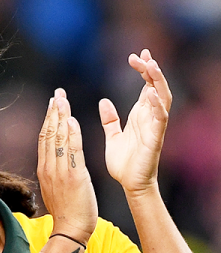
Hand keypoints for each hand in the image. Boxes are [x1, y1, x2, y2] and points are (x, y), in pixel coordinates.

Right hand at [37, 88, 97, 244]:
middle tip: (57, 94)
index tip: (53, 104)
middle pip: (49, 134)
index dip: (48, 119)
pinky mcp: (74, 177)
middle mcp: (49, 168)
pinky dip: (71, 135)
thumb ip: (55, 172)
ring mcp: (60, 172)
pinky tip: (72, 121)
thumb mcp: (56, 188)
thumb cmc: (68, 211)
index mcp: (45, 170)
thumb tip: (54, 161)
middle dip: (53, 112)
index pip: (45, 139)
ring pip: (58, 140)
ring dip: (60, 117)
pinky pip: (72, 152)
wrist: (71, 230)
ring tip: (62, 100)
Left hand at [99, 49, 171, 195]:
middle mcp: (150, 117)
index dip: (143, 70)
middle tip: (142, 55)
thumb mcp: (112, 136)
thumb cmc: (124, 162)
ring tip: (151, 66)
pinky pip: (160, 118)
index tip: (136, 55)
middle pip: (156, 86)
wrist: (129, 183)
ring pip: (162, 98)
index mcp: (140, 115)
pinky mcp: (155, 138)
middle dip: (151, 69)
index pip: (146, 86)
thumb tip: (103, 102)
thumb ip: (110, 119)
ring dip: (158, 82)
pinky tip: (151, 93)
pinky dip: (156, 105)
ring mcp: (154, 126)